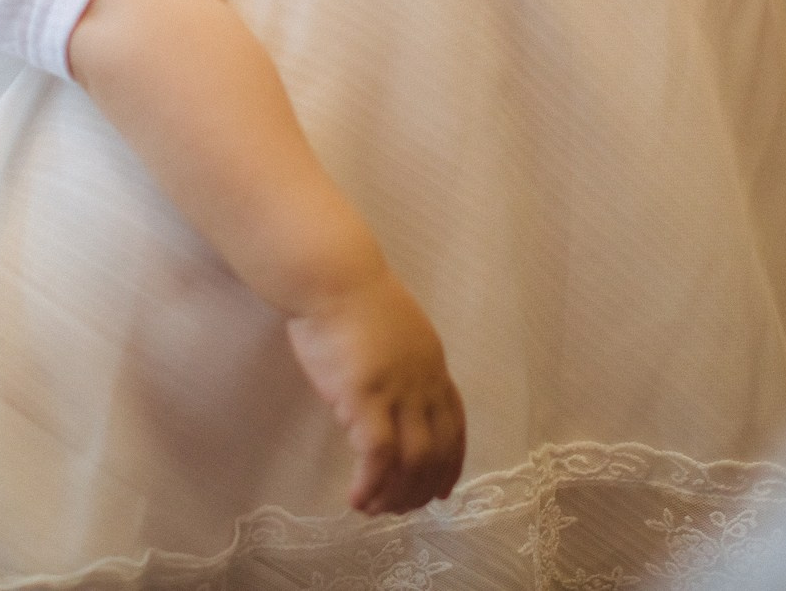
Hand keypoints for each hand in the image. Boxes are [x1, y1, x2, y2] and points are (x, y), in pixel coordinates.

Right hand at [285, 270, 465, 515]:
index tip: (443, 490)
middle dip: (422, 488)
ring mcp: (398, 390)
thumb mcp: (392, 329)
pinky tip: (356, 499)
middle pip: (437, 450)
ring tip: (375, 510)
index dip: (452, 462)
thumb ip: (398, 361)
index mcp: (432, 363)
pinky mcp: (366, 397)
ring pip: (412, 461)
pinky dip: (371, 485)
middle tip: (400, 510)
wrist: (331, 275)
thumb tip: (389, 387)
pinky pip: (378, 456)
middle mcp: (424, 381)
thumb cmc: (349, 295)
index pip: (455, 424)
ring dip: (396, 495)